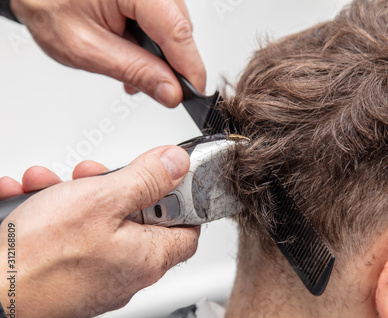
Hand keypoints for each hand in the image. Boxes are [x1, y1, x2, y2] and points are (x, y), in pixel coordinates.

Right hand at [0, 146, 199, 317]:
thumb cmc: (39, 261)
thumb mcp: (102, 201)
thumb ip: (146, 179)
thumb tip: (177, 163)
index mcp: (149, 256)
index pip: (188, 225)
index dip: (182, 196)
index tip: (166, 174)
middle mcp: (127, 271)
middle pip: (139, 218)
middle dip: (115, 187)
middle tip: (95, 176)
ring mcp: (97, 275)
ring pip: (99, 222)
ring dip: (76, 195)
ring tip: (50, 185)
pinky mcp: (68, 275)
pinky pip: (70, 237)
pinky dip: (53, 214)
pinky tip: (30, 201)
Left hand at [10, 0, 205, 107]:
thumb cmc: (46, 5)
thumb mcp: (87, 48)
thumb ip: (134, 70)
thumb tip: (170, 90)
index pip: (177, 31)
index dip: (190, 67)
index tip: (195, 93)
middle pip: (180, 28)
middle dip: (172, 62)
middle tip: (157, 87)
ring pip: (174, 24)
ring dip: (161, 52)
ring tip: (133, 65)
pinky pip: (162, 17)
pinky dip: (152, 38)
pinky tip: (133, 48)